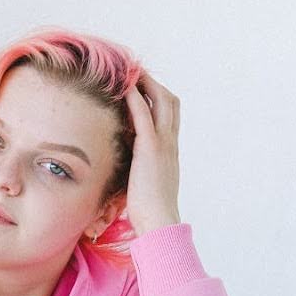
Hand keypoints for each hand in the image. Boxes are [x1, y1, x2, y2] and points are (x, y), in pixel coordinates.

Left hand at [121, 73, 181, 235]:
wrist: (159, 221)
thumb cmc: (150, 210)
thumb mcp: (147, 182)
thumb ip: (142, 168)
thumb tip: (129, 166)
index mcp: (171, 151)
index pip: (171, 115)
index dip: (159, 99)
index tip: (144, 89)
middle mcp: (171, 143)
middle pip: (170, 102)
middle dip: (155, 85)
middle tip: (137, 74)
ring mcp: (163, 144)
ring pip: (162, 102)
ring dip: (146, 84)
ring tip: (130, 73)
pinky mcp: (151, 148)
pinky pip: (144, 115)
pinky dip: (136, 99)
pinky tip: (125, 89)